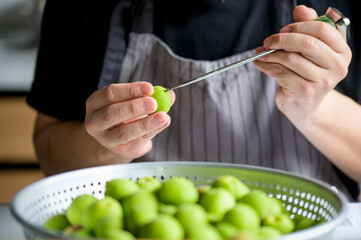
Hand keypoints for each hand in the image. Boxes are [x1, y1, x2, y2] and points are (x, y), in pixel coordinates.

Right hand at [85, 82, 174, 160]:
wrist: (120, 139)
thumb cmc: (125, 115)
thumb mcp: (132, 101)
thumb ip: (149, 96)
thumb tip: (169, 94)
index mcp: (95, 103)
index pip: (110, 94)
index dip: (130, 90)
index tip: (149, 88)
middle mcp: (95, 121)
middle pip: (112, 113)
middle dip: (134, 107)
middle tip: (153, 103)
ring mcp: (106, 139)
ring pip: (124, 132)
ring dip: (145, 123)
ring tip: (162, 116)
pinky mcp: (120, 150)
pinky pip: (137, 141)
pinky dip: (152, 131)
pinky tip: (163, 123)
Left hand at [254, 5, 351, 123]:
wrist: (306, 106)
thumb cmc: (307, 73)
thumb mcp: (311, 50)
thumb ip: (308, 27)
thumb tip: (301, 9)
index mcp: (342, 51)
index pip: (322, 29)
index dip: (299, 26)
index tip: (282, 29)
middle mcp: (337, 66)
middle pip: (307, 43)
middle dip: (282, 39)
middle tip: (267, 41)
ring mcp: (322, 81)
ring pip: (291, 58)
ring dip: (270, 54)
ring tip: (259, 53)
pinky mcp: (305, 92)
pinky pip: (281, 72)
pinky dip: (266, 66)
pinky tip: (259, 63)